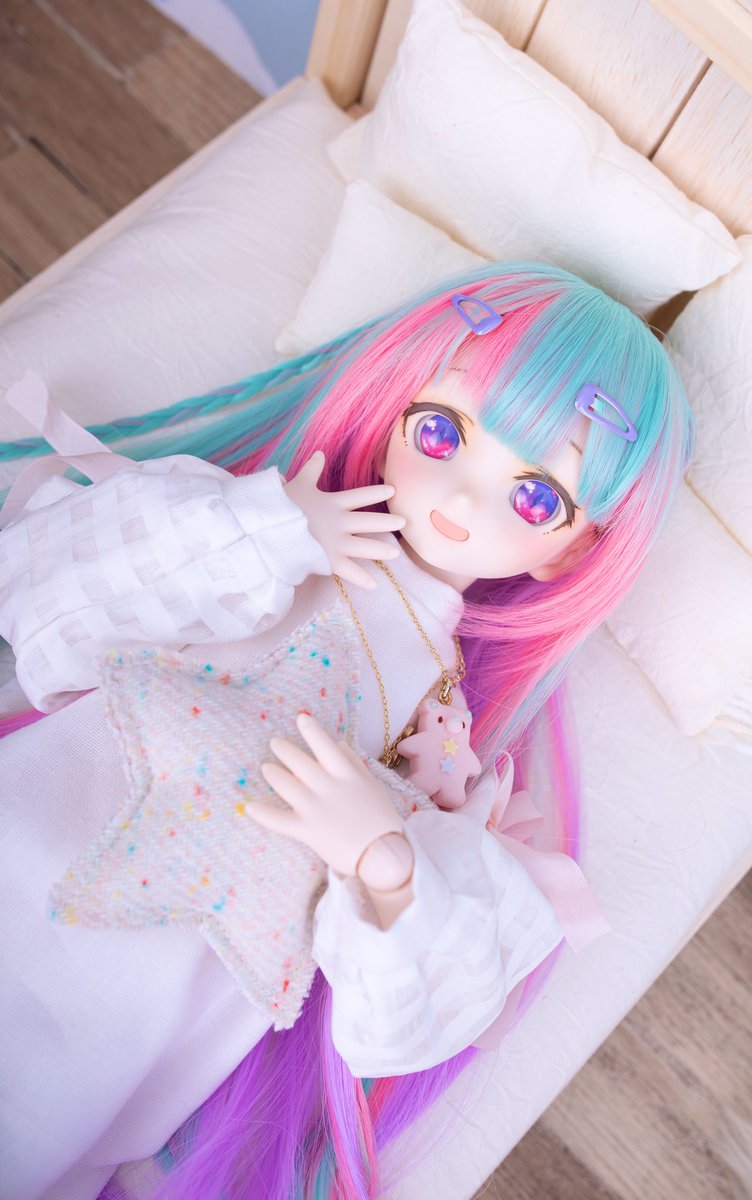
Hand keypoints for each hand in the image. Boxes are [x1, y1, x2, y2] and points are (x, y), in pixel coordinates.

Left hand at [249, 713, 404, 876]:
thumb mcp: (372, 786)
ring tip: (266, 768)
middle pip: (300, 763)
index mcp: (348, 776)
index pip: (326, 747)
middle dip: (284, 750)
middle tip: (274, 743)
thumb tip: (339, 743)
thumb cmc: (381, 820)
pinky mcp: (307, 831)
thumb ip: (354, 764)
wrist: (385, 856)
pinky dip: (262, 813)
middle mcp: (329, 788)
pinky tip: (248, 806)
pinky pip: (279, 820)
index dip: (312, 731)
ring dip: (273, 774)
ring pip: (287, 785)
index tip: (301, 718)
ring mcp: (317, 809)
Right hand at [282, 451, 405, 588]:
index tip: (392, 490)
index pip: (360, 496)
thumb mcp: (298, 483)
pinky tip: (375, 584)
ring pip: (365, 547)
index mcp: (333, 503)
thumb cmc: (282, 505)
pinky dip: (361, 578)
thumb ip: (311, 470)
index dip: (377, 492)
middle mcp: (340, 523)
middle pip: (369, 522)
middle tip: (404, 522)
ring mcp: (336, 543)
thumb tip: (319, 453)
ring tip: (395, 553)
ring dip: (381, 550)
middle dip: (387, 522)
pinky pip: (349, 571)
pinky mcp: (329, 560)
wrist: (271, 528)